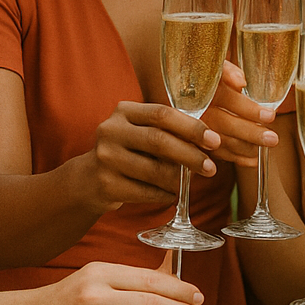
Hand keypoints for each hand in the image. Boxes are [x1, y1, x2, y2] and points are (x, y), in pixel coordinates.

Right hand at [80, 102, 222, 210]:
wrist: (89, 179)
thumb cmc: (128, 151)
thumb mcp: (140, 131)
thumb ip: (167, 129)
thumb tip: (210, 140)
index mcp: (124, 111)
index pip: (162, 114)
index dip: (191, 127)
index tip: (215, 141)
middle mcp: (111, 131)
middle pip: (159, 141)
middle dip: (190, 155)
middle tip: (211, 168)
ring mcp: (106, 158)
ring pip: (155, 171)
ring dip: (179, 179)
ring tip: (189, 181)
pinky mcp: (106, 184)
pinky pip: (147, 192)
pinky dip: (165, 194)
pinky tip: (170, 193)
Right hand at [200, 61, 279, 166]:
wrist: (167, 88)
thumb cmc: (195, 75)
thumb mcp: (208, 67)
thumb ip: (225, 70)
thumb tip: (241, 82)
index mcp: (202, 87)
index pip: (228, 99)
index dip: (249, 108)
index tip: (270, 116)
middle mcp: (194, 109)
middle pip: (224, 124)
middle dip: (250, 133)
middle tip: (272, 139)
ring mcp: (190, 127)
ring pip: (217, 142)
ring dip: (243, 148)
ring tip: (261, 150)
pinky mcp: (190, 141)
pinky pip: (211, 153)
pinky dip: (232, 157)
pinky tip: (250, 159)